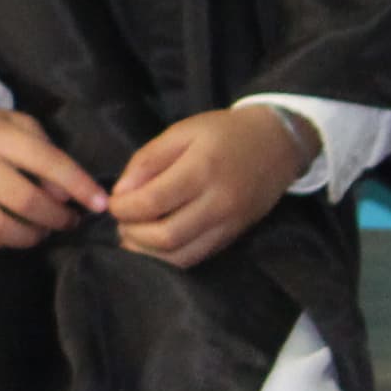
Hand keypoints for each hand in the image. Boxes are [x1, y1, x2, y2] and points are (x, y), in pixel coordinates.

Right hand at [0, 104, 107, 250]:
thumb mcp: (16, 125)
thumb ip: (46, 153)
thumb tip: (63, 196)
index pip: (48, 163)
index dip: (79, 186)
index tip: (100, 205)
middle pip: (24, 202)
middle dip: (56, 218)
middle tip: (66, 222)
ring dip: (27, 237)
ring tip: (38, 232)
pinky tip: (3, 236)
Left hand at [108, 106, 309, 267]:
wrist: (277, 144)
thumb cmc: (224, 133)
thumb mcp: (181, 132)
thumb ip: (148, 160)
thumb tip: (120, 192)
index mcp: (202, 169)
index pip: (152, 202)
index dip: (123, 208)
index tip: (112, 202)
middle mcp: (220, 202)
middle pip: (165, 236)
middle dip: (132, 233)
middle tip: (121, 220)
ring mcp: (230, 224)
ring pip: (181, 256)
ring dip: (147, 252)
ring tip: (133, 234)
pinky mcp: (233, 236)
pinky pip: (196, 258)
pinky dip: (168, 257)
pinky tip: (154, 243)